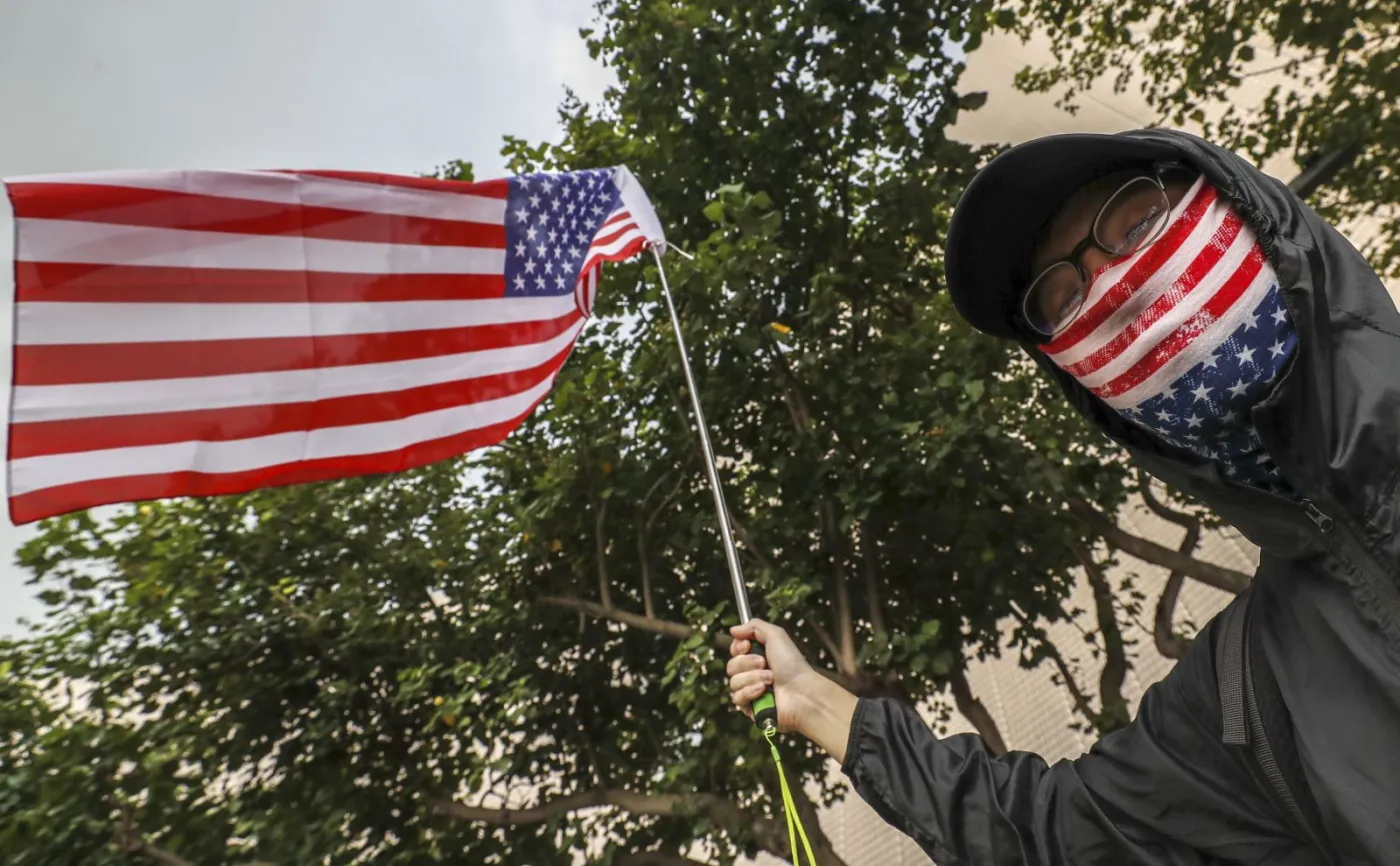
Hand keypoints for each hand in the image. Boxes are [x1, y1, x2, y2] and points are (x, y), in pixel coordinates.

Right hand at [727, 620, 857, 759]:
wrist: (802, 692)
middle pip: (731, 665)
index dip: (737, 647)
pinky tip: (764, 691)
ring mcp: (750, 692)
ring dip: (752, 678)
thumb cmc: (792, 664)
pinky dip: (750, 692)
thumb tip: (733, 629)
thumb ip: (754, 626)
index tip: (747, 646)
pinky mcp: (750, 708)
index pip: (734, 651)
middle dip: (747, 663)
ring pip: (733, 682)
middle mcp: (752, 674)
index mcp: (758, 657)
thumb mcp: (776, 636)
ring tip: (770, 679)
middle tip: (764, 663)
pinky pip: (737, 698)